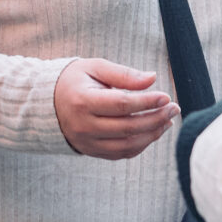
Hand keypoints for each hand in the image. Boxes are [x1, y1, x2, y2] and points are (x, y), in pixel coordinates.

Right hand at [54, 59, 176, 159]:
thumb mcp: (95, 68)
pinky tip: (153, 131)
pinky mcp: (91, 151)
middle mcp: (83, 125)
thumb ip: (123, 74)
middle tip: (174, 108)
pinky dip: (141, 144)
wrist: (48, 103)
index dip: (147, 102)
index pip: (121, 105)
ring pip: (128, 144)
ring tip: (167, 120)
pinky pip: (122, 153)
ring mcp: (87, 142)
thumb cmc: (75, 80)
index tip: (166, 97)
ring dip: (153, 134)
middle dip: (156, 118)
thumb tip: (152, 79)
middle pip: (128, 127)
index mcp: (82, 101)